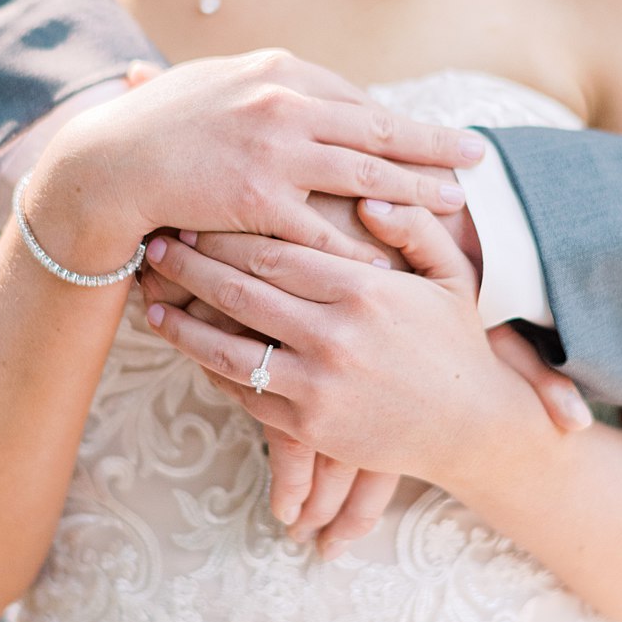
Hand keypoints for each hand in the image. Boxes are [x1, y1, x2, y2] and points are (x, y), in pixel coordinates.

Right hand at [23, 50, 483, 274]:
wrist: (104, 162)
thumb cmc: (149, 126)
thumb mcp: (211, 83)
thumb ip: (260, 86)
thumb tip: (296, 90)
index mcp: (277, 71)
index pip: (354, 98)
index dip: (398, 121)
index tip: (432, 133)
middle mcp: (284, 101)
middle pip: (377, 128)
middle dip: (431, 145)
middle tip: (476, 158)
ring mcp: (274, 148)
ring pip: (363, 173)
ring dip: (414, 191)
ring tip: (454, 204)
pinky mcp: (256, 196)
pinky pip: (321, 227)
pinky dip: (358, 245)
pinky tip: (390, 259)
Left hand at [140, 202, 544, 489]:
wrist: (470, 425)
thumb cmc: (453, 341)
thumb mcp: (449, 275)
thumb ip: (413, 229)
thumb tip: (370, 196)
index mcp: (364, 289)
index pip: (276, 251)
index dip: (226, 233)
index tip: (195, 214)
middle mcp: (335, 334)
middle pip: (240, 292)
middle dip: (191, 266)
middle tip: (156, 244)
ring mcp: (317, 383)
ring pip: (227, 347)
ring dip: (182, 323)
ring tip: (151, 300)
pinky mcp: (308, 424)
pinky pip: (244, 390)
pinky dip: (210, 367)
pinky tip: (188, 347)